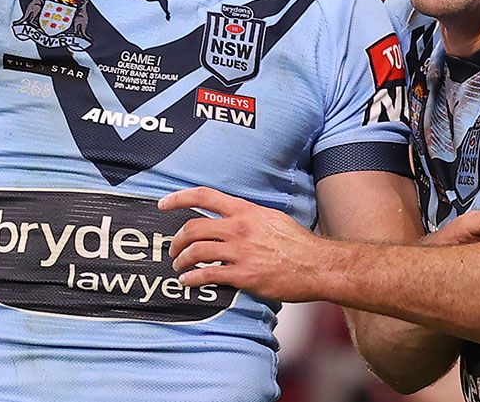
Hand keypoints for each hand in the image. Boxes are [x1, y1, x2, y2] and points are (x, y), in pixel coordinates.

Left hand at [159, 187, 325, 301]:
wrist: (316, 265)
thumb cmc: (298, 243)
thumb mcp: (272, 218)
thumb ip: (249, 217)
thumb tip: (233, 219)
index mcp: (246, 211)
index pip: (205, 196)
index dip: (179, 198)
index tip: (163, 203)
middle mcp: (239, 228)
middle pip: (193, 228)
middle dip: (176, 240)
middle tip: (173, 249)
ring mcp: (240, 252)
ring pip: (196, 252)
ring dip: (181, 260)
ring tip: (179, 266)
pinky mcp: (243, 276)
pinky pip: (208, 275)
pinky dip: (192, 279)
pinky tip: (188, 282)